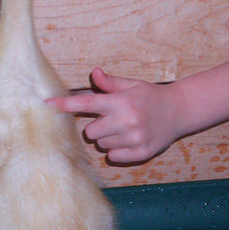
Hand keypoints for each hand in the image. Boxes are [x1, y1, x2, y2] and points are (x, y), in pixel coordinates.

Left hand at [46, 67, 188, 163]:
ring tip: (123, 129)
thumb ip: (111, 83)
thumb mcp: (132, 85)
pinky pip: (114, 156)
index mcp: (121, 102)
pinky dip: (117, 151)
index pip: (86, 102)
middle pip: (90, 132)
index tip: (47, 104)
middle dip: (96, 127)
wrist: (180, 111)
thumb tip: (93, 73)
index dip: (65, 105)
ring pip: (102, 145)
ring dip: (107, 139)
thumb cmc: (152, 96)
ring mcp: (134, 138)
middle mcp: (126, 121)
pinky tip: (128, 141)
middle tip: (109, 121)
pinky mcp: (141, 153)